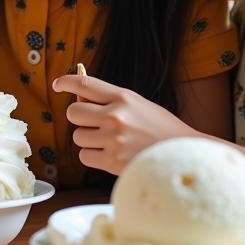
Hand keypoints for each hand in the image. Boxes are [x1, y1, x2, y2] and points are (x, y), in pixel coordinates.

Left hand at [52, 73, 194, 175]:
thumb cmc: (163, 131)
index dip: (67, 82)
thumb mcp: (140, 106)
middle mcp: (116, 115)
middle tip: (94, 125)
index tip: (58, 85)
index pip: (85, 84)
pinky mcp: (112, 161)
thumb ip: (112, 101)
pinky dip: (93, 157)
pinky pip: (84, 156)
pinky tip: (111, 156)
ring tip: (110, 143)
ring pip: (78, 137)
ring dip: (88, 141)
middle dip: (80, 119)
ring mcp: (113, 139)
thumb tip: (81, 99)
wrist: (186, 156)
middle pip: (73, 113)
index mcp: (124, 97)